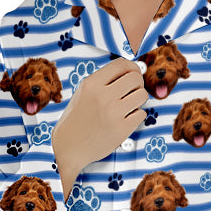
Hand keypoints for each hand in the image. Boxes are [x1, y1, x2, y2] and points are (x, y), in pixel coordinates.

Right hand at [53, 57, 147, 197]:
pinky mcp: (121, 130)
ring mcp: (113, 113)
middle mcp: (103, 96)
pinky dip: (137, 115)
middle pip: (135, 78)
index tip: (134, 72)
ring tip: (130, 105)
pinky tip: (127, 118)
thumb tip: (129, 72)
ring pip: (142, 95)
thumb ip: (103, 81)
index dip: (133, 67)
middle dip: (138, 83)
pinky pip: (141, 114)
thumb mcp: (83, 93)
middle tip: (134, 90)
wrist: (69, 147)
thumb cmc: (76, 120)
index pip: (122, 64)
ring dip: (139, 99)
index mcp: (92, 84)